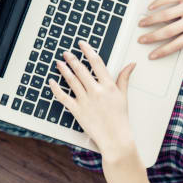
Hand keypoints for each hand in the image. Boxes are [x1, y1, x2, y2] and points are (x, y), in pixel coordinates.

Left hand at [49, 41, 137, 158]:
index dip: (88, 51)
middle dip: (73, 59)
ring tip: (59, 62)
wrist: (115, 138)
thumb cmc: (120, 118)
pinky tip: (51, 82)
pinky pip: (63, 97)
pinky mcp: (77, 111)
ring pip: (71, 81)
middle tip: (66, 52)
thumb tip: (131, 64)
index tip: (82, 44)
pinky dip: (56, 89)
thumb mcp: (124, 95)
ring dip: (64, 70)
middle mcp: (96, 91)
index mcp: (108, 86)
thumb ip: (124, 78)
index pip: (97, 63)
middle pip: (82, 70)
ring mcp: (85, 101)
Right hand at [137, 0, 182, 58]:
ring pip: (165, 15)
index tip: (152, 55)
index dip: (163, 51)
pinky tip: (151, 7)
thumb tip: (169, 38)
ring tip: (142, 23)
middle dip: (152, 37)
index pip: (177, 44)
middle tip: (142, 39)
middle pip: (168, 31)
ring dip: (150, 20)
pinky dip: (157, 3)